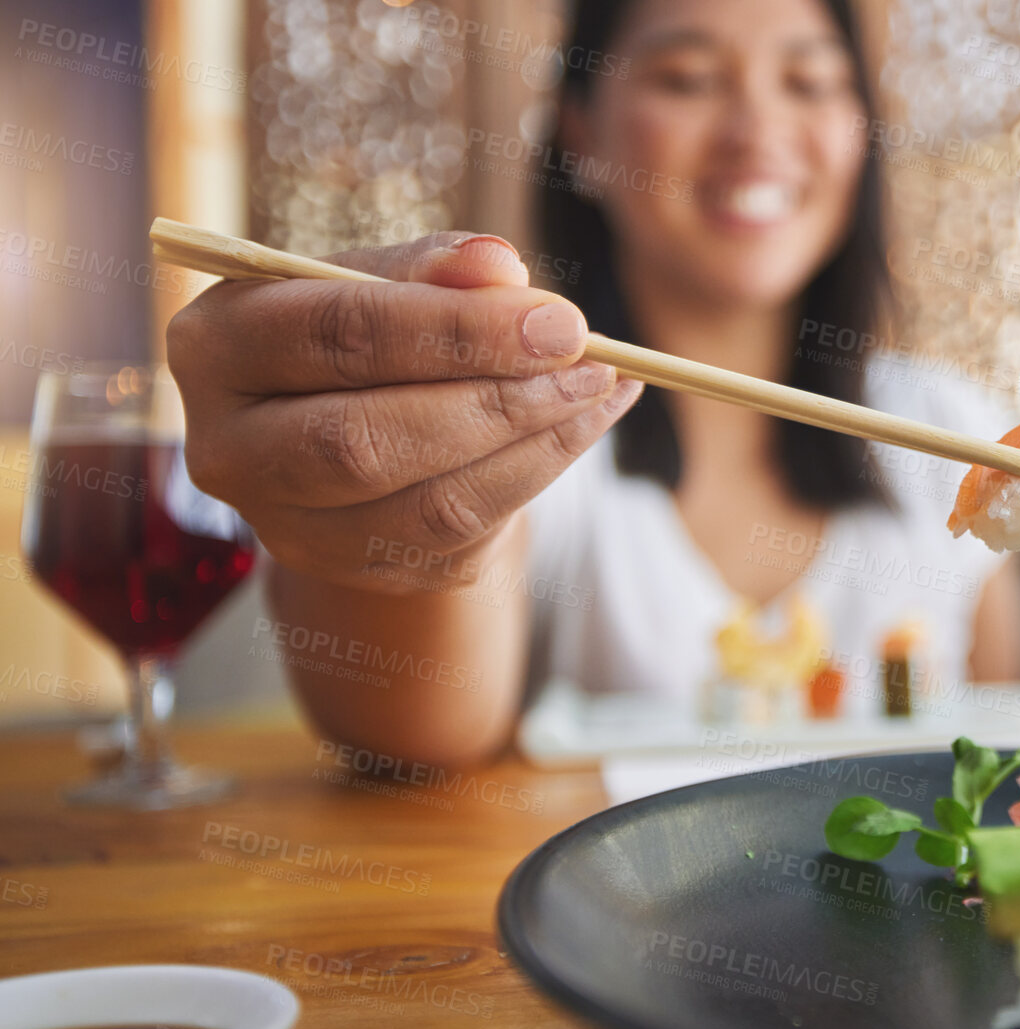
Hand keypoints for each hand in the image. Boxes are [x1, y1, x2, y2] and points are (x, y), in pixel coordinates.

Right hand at [167, 232, 641, 593]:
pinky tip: (586, 423)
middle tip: (588, 362)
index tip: (557, 320)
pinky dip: (539, 475)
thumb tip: (502, 268)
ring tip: (604, 388)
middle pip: (365, 440)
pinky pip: (463, 537)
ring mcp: (290, 527)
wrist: (345, 425)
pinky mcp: (360, 572)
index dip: (454, 330)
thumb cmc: (358, 330)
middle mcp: (229, 450)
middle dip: (495, 399)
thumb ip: (434, 266)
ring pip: (427, 505)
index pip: (336, 336)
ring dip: (535, 444)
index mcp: (215, 346)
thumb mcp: (381, 278)